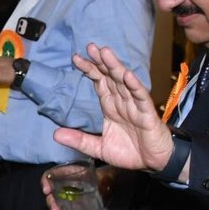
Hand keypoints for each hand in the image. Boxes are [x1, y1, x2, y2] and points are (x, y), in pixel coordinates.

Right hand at [40, 166, 118, 209]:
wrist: (108, 185)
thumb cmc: (101, 177)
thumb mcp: (98, 174)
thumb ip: (93, 175)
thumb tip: (94, 178)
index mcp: (66, 174)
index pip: (50, 176)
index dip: (46, 182)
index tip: (47, 190)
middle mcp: (63, 185)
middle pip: (52, 193)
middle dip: (51, 203)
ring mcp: (67, 196)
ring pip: (56, 203)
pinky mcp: (72, 206)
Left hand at [53, 44, 174, 171]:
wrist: (153, 162)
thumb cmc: (130, 152)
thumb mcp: (98, 148)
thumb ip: (79, 140)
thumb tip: (55, 135)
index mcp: (110, 106)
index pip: (99, 83)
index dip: (89, 70)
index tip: (76, 58)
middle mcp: (122, 102)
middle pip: (110, 77)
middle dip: (100, 62)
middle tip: (90, 47)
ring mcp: (135, 106)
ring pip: (124, 82)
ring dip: (115, 67)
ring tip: (106, 53)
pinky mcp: (147, 114)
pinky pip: (140, 98)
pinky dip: (134, 86)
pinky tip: (127, 75)